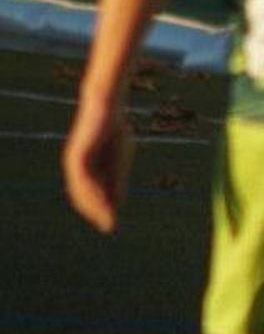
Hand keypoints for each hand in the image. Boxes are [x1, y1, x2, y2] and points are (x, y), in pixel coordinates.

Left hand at [62, 96, 133, 233]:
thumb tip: (117, 204)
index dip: (100, 210)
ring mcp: (74, 163)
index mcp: (85, 169)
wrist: (106, 106)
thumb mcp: (120, 159)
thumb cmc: (114, 129)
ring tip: (106, 218)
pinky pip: (83, 180)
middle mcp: (76, 169)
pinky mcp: (77, 157)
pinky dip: (93, 192)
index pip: (90, 196)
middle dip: (96, 213)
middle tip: (108, 227)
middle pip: (83, 197)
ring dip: (94, 207)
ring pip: (82, 191)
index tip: (111, 223)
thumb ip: (117, 179)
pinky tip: (103, 200)